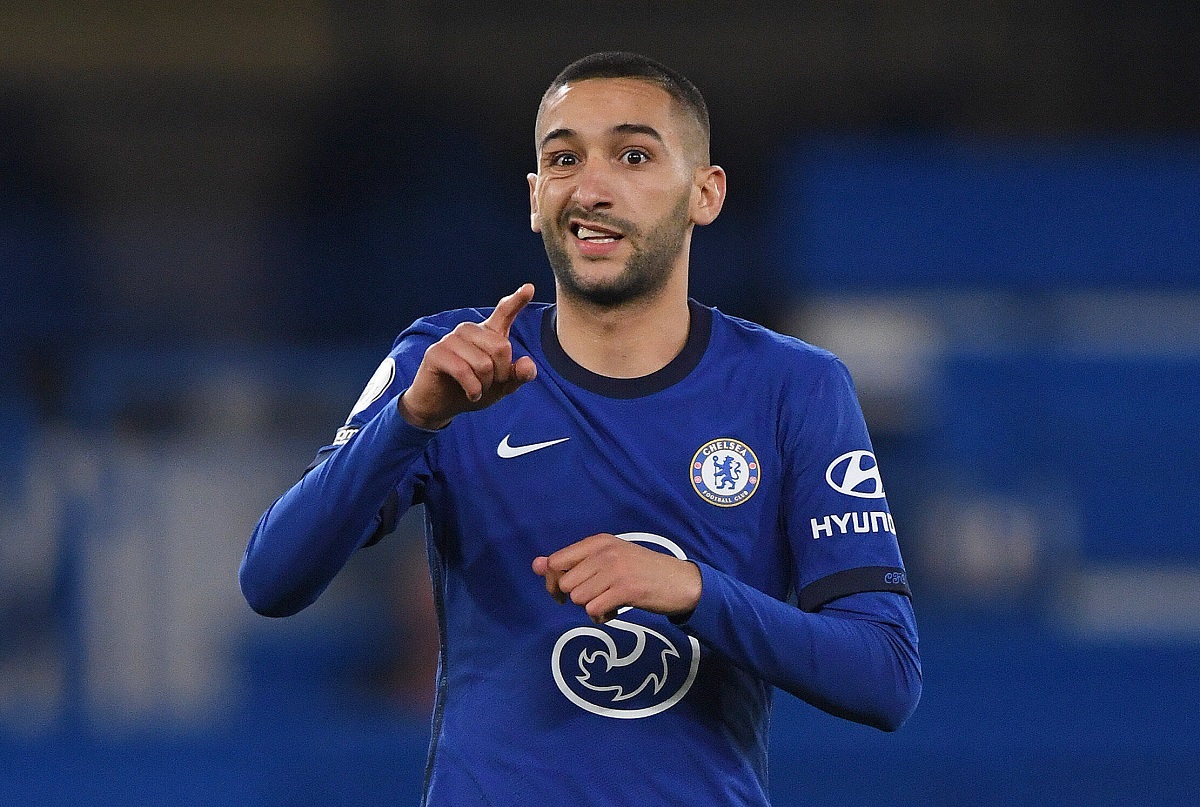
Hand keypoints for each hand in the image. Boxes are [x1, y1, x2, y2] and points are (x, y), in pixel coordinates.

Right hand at [399, 284, 537, 429]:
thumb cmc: (473, 390)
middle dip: (500, 374)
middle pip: (501, 348)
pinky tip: (471, 395)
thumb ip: (518, 375)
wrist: (440, 406)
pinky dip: (473, 390)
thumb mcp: (502, 386)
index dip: (517, 300)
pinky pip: (464, 371)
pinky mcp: (436, 353)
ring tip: (478, 389)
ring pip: (483, 363)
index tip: (529, 288)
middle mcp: (469, 330)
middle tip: (490, 385)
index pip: (503, 312)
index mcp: (487, 333)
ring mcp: (451, 339)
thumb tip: (527, 364)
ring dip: (485, 385)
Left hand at [532, 534, 702, 623]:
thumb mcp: (608, 560)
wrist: (682, 582)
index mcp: (598, 541)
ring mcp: (615, 569)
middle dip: (575, 598)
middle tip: (596, 598)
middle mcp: (605, 552)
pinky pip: (593, 610)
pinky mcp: (626, 589)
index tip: (563, 593)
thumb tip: (535, 565)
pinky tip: (614, 612)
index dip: (553, 582)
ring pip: (578, 598)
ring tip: (608, 603)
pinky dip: (601, 617)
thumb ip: (572, 562)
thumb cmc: (642, 571)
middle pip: (565, 584)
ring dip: (590, 608)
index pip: (556, 561)